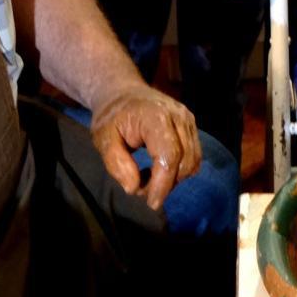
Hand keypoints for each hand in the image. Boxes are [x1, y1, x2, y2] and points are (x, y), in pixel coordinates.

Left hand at [90, 84, 199, 209]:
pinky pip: (193, 157)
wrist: (124, 92)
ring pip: (192, 162)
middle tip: (140, 188)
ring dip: (173, 179)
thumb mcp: (102, 138)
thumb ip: (116, 163)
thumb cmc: (112, 116)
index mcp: (155, 116)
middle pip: (184, 162)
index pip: (169, 156)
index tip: (151, 203)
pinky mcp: (192, 127)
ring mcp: (189, 121)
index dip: (162, 184)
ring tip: (147, 177)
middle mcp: (179, 117)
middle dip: (165, 184)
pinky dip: (179, 170)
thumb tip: (134, 188)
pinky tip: (159, 168)